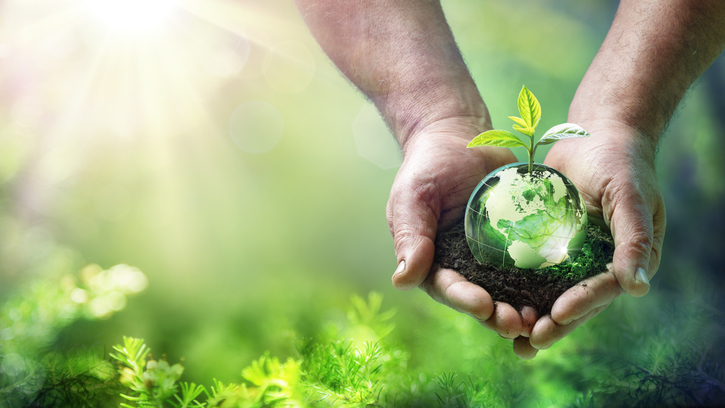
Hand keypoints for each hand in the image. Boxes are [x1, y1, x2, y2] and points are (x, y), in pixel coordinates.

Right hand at [386, 117, 541, 340]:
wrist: (458, 137)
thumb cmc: (428, 166)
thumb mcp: (413, 197)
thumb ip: (411, 236)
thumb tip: (402, 280)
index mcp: (431, 261)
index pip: (446, 286)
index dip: (464, 299)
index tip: (483, 306)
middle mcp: (461, 265)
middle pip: (478, 298)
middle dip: (497, 314)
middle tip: (517, 324)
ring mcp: (490, 256)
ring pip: (506, 290)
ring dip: (521, 307)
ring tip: (540, 319)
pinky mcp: (515, 242)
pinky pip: (529, 265)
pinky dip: (542, 282)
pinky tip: (559, 293)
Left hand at [524, 119, 665, 351]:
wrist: (596, 136)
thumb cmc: (621, 163)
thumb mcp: (630, 196)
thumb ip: (633, 238)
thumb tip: (637, 287)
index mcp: (625, 260)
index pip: (603, 290)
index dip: (582, 304)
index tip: (558, 314)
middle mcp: (598, 264)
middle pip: (575, 301)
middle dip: (553, 322)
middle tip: (529, 341)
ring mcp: (571, 256)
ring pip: (550, 292)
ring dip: (532, 314)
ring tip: (509, 336)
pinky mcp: (546, 243)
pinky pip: (531, 269)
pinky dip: (516, 286)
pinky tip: (494, 299)